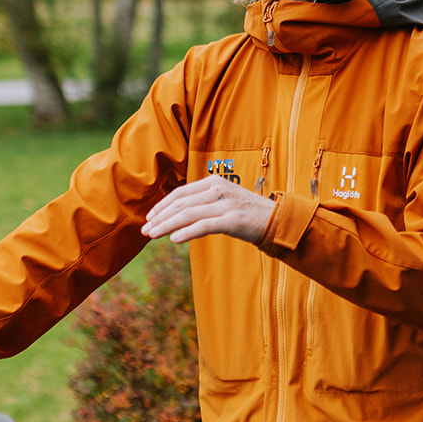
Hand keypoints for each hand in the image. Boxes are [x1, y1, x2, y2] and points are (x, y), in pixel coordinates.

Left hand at [143, 175, 275, 244]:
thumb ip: (203, 203)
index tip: (150, 218)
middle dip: (160, 217)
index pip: (180, 193)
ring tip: (153, 236)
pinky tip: (174, 239)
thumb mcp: (224, 201)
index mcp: (213, 182)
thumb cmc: (247, 213)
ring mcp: (225, 204)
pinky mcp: (233, 220)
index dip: (162, 206)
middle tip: (145, 230)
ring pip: (188, 214)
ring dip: (167, 226)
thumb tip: (177, 216)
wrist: (277, 220)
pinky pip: (204, 226)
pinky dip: (186, 232)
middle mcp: (218, 189)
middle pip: (180, 204)